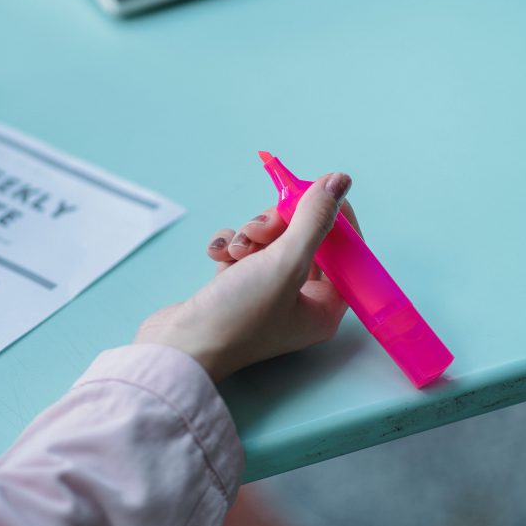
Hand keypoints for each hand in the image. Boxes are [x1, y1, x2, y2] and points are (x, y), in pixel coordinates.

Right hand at [134, 173, 358, 381]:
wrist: (180, 344)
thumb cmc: (239, 314)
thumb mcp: (285, 262)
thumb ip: (315, 219)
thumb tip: (340, 180)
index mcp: (324, 309)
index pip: (345, 252)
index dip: (332, 219)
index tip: (313, 192)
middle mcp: (299, 304)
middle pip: (304, 243)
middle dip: (280, 226)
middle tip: (261, 229)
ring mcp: (265, 297)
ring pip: (269, 243)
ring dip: (250, 236)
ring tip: (235, 250)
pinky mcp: (235, 289)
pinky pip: (242, 253)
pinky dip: (230, 247)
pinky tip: (217, 256)